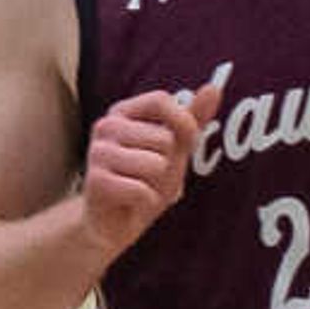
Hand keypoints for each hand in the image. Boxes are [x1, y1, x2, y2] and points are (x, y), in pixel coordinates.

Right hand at [80, 81, 219, 255]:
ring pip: (156, 165)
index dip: (183, 123)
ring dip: (157, 186)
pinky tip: (131, 202)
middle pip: (164, 139)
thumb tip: (214, 88)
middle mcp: (105, 127)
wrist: (114, 220)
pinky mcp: (95, 181)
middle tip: (150, 176)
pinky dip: (146, 202)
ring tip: (140, 188)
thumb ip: (192, 119)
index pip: (161, 101)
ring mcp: (97, 153)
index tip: (183, 143)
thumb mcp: (174, 148)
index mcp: (122, 112)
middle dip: (168, 165)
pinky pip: (143, 191)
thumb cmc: (145, 178)